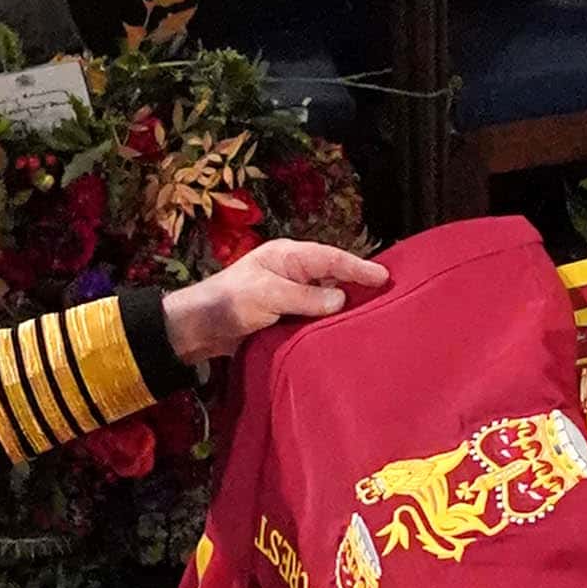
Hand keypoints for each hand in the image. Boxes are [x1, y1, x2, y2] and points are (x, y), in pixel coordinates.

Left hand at [161, 236, 393, 363]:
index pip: (331, 259)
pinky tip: (344, 331)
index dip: (358, 267)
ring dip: (345, 306)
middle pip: (333, 276)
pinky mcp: (285, 316)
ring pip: (326, 298)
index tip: (384, 277)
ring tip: (374, 314)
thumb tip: (341, 300)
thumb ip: (305, 298)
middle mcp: (292, 272)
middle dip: (358, 284)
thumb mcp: (267, 296)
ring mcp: (289, 295)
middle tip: (390, 294)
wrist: (196, 329)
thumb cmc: (228, 303)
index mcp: (287, 256)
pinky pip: (315, 316)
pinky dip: (330, 322)